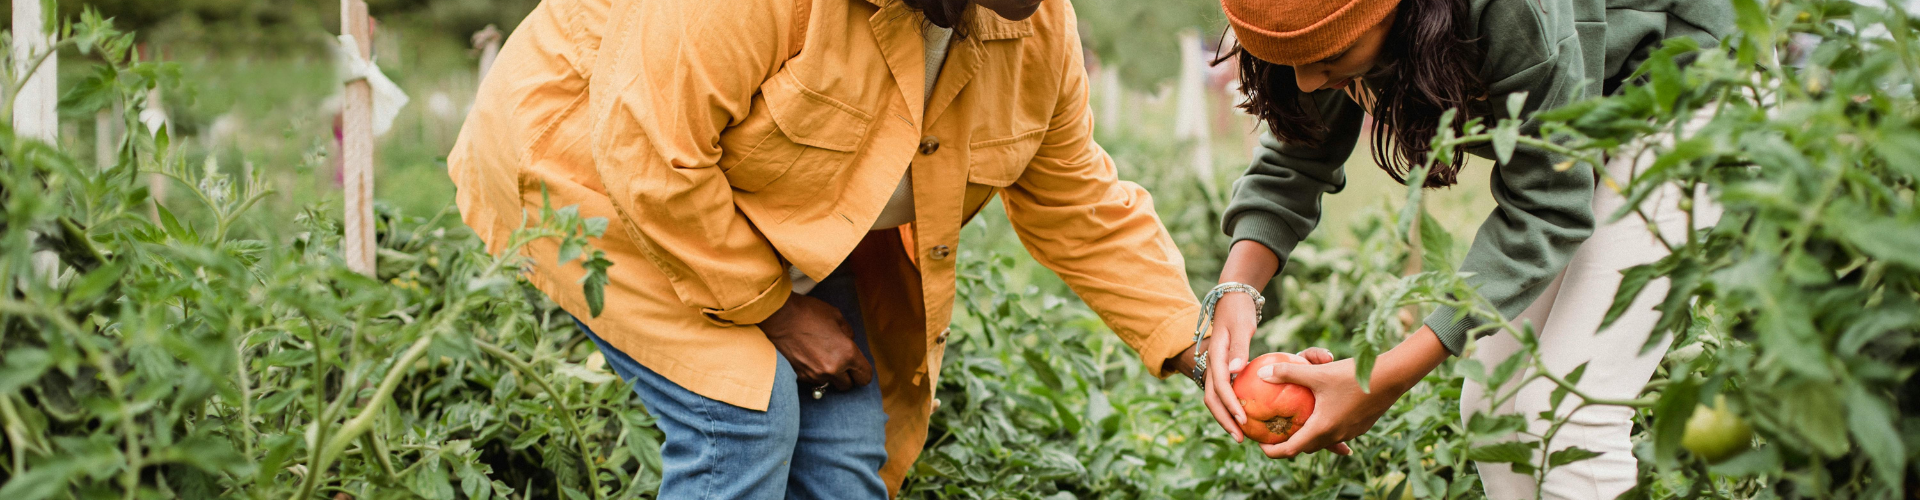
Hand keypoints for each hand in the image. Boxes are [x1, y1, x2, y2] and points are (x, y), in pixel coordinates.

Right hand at [759, 293, 872, 390]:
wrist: (778, 316)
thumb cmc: (809, 312)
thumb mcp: (837, 316)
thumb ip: (848, 333)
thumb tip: (849, 342)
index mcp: (847, 354)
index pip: (864, 376)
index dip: (863, 373)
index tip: (859, 368)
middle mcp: (833, 369)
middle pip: (847, 386)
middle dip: (847, 376)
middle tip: (841, 363)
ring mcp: (815, 375)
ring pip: (829, 384)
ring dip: (830, 375)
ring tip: (822, 358)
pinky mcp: (800, 376)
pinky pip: (813, 381)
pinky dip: (814, 373)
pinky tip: (809, 358)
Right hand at [1198, 292, 1257, 440]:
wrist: (1231, 299)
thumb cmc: (1239, 310)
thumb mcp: (1241, 326)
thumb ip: (1238, 347)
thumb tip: (1236, 370)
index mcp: (1215, 356)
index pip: (1220, 386)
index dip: (1230, 405)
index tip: (1243, 420)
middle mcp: (1211, 365)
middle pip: (1212, 399)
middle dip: (1224, 420)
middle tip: (1240, 438)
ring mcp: (1215, 368)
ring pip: (1214, 398)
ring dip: (1225, 417)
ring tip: (1241, 434)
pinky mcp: (1221, 370)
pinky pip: (1223, 393)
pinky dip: (1230, 407)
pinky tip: (1245, 416)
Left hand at [1253, 327, 1449, 457]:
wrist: (1391, 377)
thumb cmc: (1352, 375)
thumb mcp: (1317, 373)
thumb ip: (1288, 373)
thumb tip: (1262, 372)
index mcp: (1322, 428)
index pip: (1291, 450)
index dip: (1273, 451)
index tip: (1261, 444)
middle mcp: (1336, 434)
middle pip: (1306, 447)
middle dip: (1290, 443)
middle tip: (1277, 430)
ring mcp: (1351, 432)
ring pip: (1323, 440)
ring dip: (1310, 435)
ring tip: (1298, 422)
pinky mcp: (1361, 425)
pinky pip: (1338, 432)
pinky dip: (1326, 427)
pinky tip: (1324, 413)